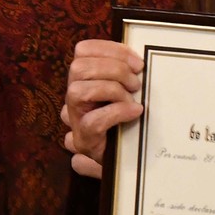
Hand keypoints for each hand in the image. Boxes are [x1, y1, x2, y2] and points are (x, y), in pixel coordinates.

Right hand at [61, 39, 143, 178]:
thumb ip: (129, 74)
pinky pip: (93, 121)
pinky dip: (117, 112)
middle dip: (112, 68)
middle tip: (136, 82)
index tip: (138, 61)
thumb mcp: (131, 94)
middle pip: (78, 68)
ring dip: (111, 89)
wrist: (130, 164)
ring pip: (78, 91)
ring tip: (132, 98)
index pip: (83, 51)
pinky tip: (134, 113)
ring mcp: (76, 121)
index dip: (109, 49)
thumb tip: (139, 60)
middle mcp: (75, 99)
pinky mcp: (85, 141)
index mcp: (85, 81)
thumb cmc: (132, 124)